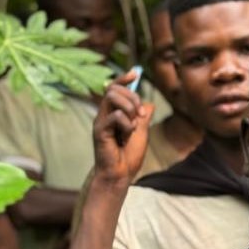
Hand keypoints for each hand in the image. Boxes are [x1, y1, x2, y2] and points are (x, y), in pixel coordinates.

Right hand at [93, 71, 154, 185]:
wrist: (121, 175)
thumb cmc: (129, 157)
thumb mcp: (142, 134)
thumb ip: (143, 118)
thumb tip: (149, 104)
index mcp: (113, 113)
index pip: (114, 88)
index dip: (123, 79)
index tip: (135, 74)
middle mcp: (104, 115)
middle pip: (113, 88)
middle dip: (132, 96)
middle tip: (140, 114)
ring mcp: (101, 122)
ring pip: (112, 97)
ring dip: (128, 108)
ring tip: (133, 125)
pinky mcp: (100, 130)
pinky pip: (115, 116)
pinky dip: (127, 125)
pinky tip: (126, 137)